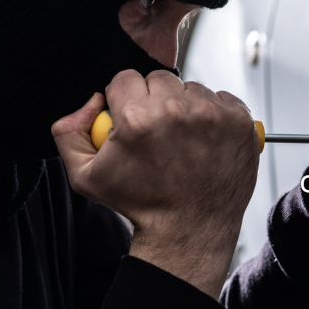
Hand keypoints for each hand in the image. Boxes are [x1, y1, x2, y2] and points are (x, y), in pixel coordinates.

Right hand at [52, 70, 258, 297]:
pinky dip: (213, 115)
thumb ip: (68, 132)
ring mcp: (212, 114)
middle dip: (154, 101)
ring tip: (183, 142)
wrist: (190, 230)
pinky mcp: (240, 121)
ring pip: (190, 88)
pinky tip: (205, 142)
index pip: (124, 78)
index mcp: (137, 118)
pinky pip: (220, 98)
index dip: (124, 100)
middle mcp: (176, 111)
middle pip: (158, 78)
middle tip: (158, 134)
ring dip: (185, 107)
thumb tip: (92, 102)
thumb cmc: (140, 204)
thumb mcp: (84, 176)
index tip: (132, 122)